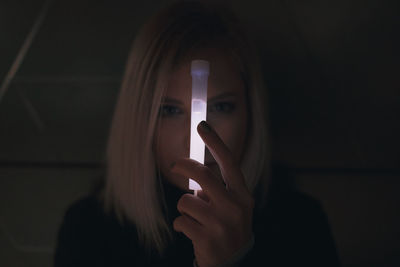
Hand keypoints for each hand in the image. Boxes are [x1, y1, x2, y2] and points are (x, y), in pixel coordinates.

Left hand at [171, 121, 254, 266]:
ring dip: (184, 208)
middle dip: (183, 166)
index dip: (215, 141)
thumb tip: (192, 170)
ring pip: (186, 200)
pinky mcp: (207, 238)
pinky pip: (180, 221)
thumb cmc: (229, 229)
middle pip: (203, 175)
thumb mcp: (232, 208)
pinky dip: (181, 225)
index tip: (202, 125)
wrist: (234, 265)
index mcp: (243, 195)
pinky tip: (192, 233)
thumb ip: (217, 189)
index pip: (229, 162)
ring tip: (195, 219)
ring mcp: (222, 224)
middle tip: (175, 165)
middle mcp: (235, 207)